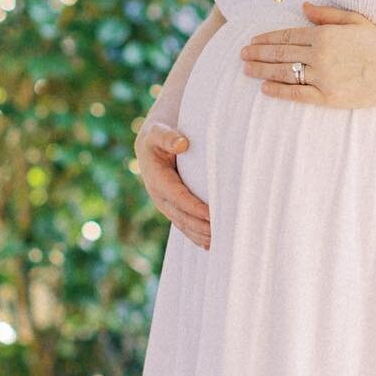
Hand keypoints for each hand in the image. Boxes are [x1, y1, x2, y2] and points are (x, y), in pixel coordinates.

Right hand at [135, 116, 210, 249]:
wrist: (152, 143)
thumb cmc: (159, 135)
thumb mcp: (158, 131)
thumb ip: (167, 137)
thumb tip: (182, 143)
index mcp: (156, 179)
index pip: (178, 197)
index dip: (194, 207)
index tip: (212, 214)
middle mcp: (159, 196)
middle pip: (182, 216)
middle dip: (201, 226)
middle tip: (223, 233)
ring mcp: (165, 204)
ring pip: (183, 224)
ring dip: (200, 235)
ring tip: (220, 242)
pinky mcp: (172, 207)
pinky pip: (184, 225)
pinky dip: (196, 236)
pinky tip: (209, 244)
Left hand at [239, 0, 375, 107]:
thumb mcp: (355, 21)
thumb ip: (326, 14)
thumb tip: (303, 5)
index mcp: (324, 34)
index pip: (287, 35)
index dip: (267, 39)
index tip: (252, 41)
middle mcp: (320, 54)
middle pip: (281, 53)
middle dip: (258, 54)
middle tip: (241, 55)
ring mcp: (323, 77)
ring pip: (285, 73)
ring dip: (262, 71)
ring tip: (247, 70)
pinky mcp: (329, 97)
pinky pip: (298, 94)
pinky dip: (279, 91)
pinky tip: (265, 89)